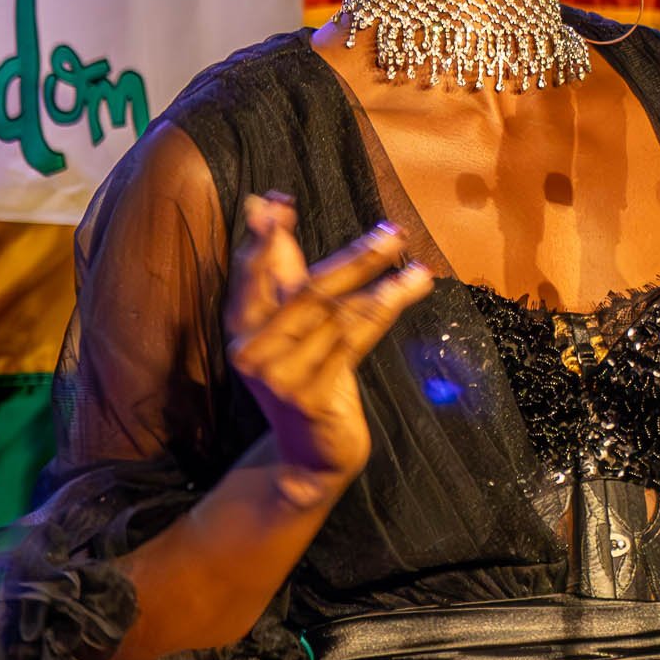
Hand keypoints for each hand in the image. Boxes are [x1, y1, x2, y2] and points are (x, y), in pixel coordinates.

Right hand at [226, 195, 431, 507]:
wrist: (308, 456)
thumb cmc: (305, 376)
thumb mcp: (288, 323)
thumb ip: (281, 266)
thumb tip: (262, 202)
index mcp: (241, 329)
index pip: (252, 275)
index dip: (266, 241)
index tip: (281, 203)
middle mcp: (252, 352)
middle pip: (310, 292)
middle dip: (356, 258)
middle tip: (394, 232)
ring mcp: (280, 377)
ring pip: (341, 316)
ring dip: (385, 286)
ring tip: (418, 267)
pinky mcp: (310, 398)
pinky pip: (355, 343)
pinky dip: (385, 312)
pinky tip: (409, 294)